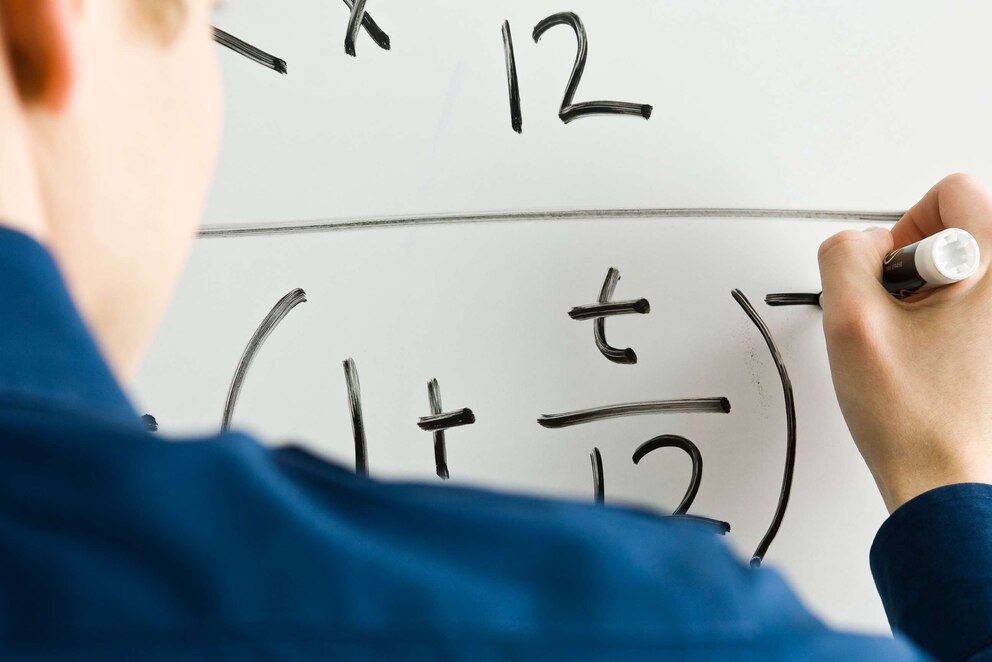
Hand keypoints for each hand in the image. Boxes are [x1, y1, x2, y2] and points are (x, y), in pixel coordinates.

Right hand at [818, 173, 991, 512]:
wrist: (947, 482)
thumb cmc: (916, 418)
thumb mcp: (851, 321)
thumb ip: (844, 257)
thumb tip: (858, 246)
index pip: (949, 193)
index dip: (901, 235)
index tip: (893, 284)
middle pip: (960, 228)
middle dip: (915, 267)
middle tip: (908, 320)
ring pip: (965, 270)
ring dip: (930, 297)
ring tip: (923, 345)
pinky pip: (973, 306)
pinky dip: (947, 322)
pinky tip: (935, 360)